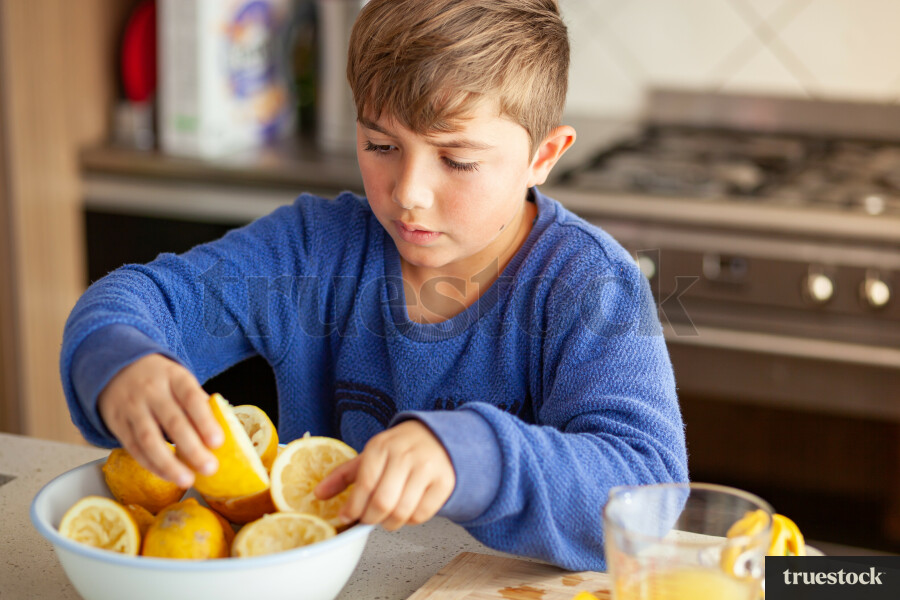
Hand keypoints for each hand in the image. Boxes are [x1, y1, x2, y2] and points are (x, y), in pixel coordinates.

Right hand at [97, 353, 223, 487]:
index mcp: (174, 377)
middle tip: (210, 468)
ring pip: (149, 440)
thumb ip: (199, 403)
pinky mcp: (117, 424)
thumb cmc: (161, 380)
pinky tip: (168, 476)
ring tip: (187, 480)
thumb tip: (223, 430)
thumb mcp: (181, 380)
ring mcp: (132, 408)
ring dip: (169, 464)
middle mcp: (152, 391)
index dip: (205, 421)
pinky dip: (152, 465)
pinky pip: (134, 448)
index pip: (191, 398)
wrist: (117, 369)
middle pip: (172, 422)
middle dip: (192, 448)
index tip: (218, 442)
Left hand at [314, 420, 454, 530]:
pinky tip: (407, 509)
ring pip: (402, 512)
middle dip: (371, 518)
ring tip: (387, 517)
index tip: (347, 517)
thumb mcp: (370, 456)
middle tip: (369, 518)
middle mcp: (405, 454)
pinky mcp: (444, 481)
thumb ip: (343, 475)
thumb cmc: (400, 449)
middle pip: (383, 502)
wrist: (438, 437)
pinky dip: (410, 520)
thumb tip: (317, 495)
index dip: (353, 508)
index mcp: (382, 446)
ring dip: (390, 523)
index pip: (364, 485)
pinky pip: (422, 514)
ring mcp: (427, 467)